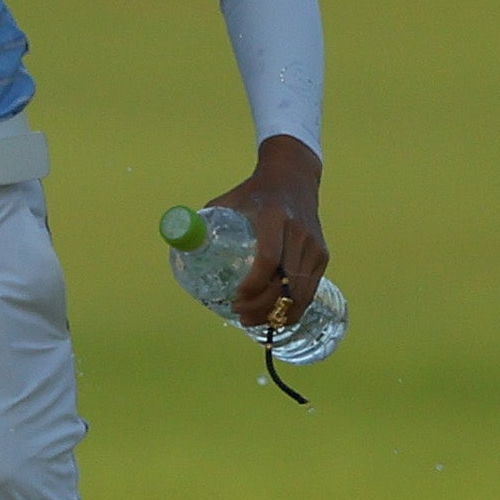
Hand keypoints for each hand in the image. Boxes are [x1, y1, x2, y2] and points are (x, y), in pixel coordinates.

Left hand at [206, 140, 327, 328]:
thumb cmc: (253, 193)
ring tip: (255, 320)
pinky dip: (293, 308)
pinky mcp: (322, 255)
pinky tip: (275, 315)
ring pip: (300, 292)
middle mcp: (298, 232)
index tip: (235, 298)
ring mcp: (314, 245)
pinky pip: (310, 289)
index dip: (253, 285)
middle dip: (263, 306)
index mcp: (273, 217)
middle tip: (241, 315)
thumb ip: (203, 223)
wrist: (292, 179)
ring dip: (278, 313)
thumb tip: (177, 245)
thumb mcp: (227, 201)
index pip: (268, 259)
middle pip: (285, 281)